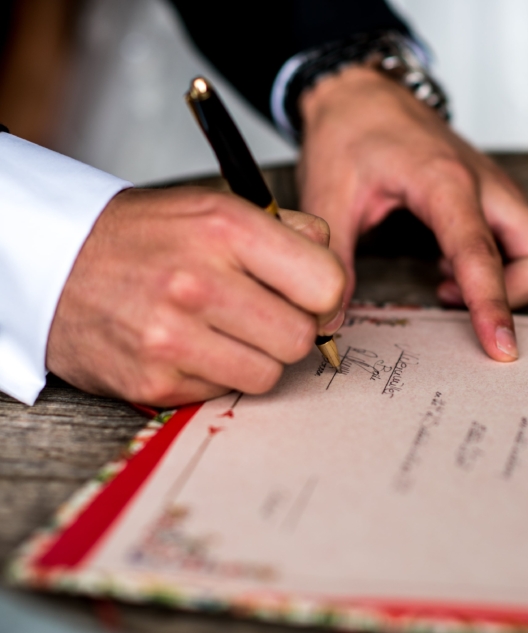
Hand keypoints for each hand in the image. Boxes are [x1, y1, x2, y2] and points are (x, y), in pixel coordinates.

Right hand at [46, 187, 344, 405]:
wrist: (55, 264)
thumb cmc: (145, 237)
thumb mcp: (216, 207)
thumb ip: (288, 233)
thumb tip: (335, 284)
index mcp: (225, 229)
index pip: (326, 283)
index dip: (328, 296)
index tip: (313, 299)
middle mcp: (197, 282)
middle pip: (300, 338)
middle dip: (291, 331)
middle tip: (264, 317)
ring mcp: (172, 337)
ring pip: (268, 375)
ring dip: (256, 358)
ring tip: (226, 332)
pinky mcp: (154, 382)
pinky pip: (224, 393)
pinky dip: (217, 375)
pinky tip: (192, 348)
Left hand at [298, 66, 527, 361]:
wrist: (363, 94)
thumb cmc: (349, 134)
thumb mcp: (329, 197)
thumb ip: (336, 263)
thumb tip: (333, 320)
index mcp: (445, 182)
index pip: (482, 254)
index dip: (494, 305)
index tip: (500, 348)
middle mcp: (484, 186)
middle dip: (520, 296)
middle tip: (466, 311)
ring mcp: (494, 191)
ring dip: (511, 283)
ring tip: (447, 285)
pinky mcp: (490, 197)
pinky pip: (521, 243)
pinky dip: (498, 268)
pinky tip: (449, 268)